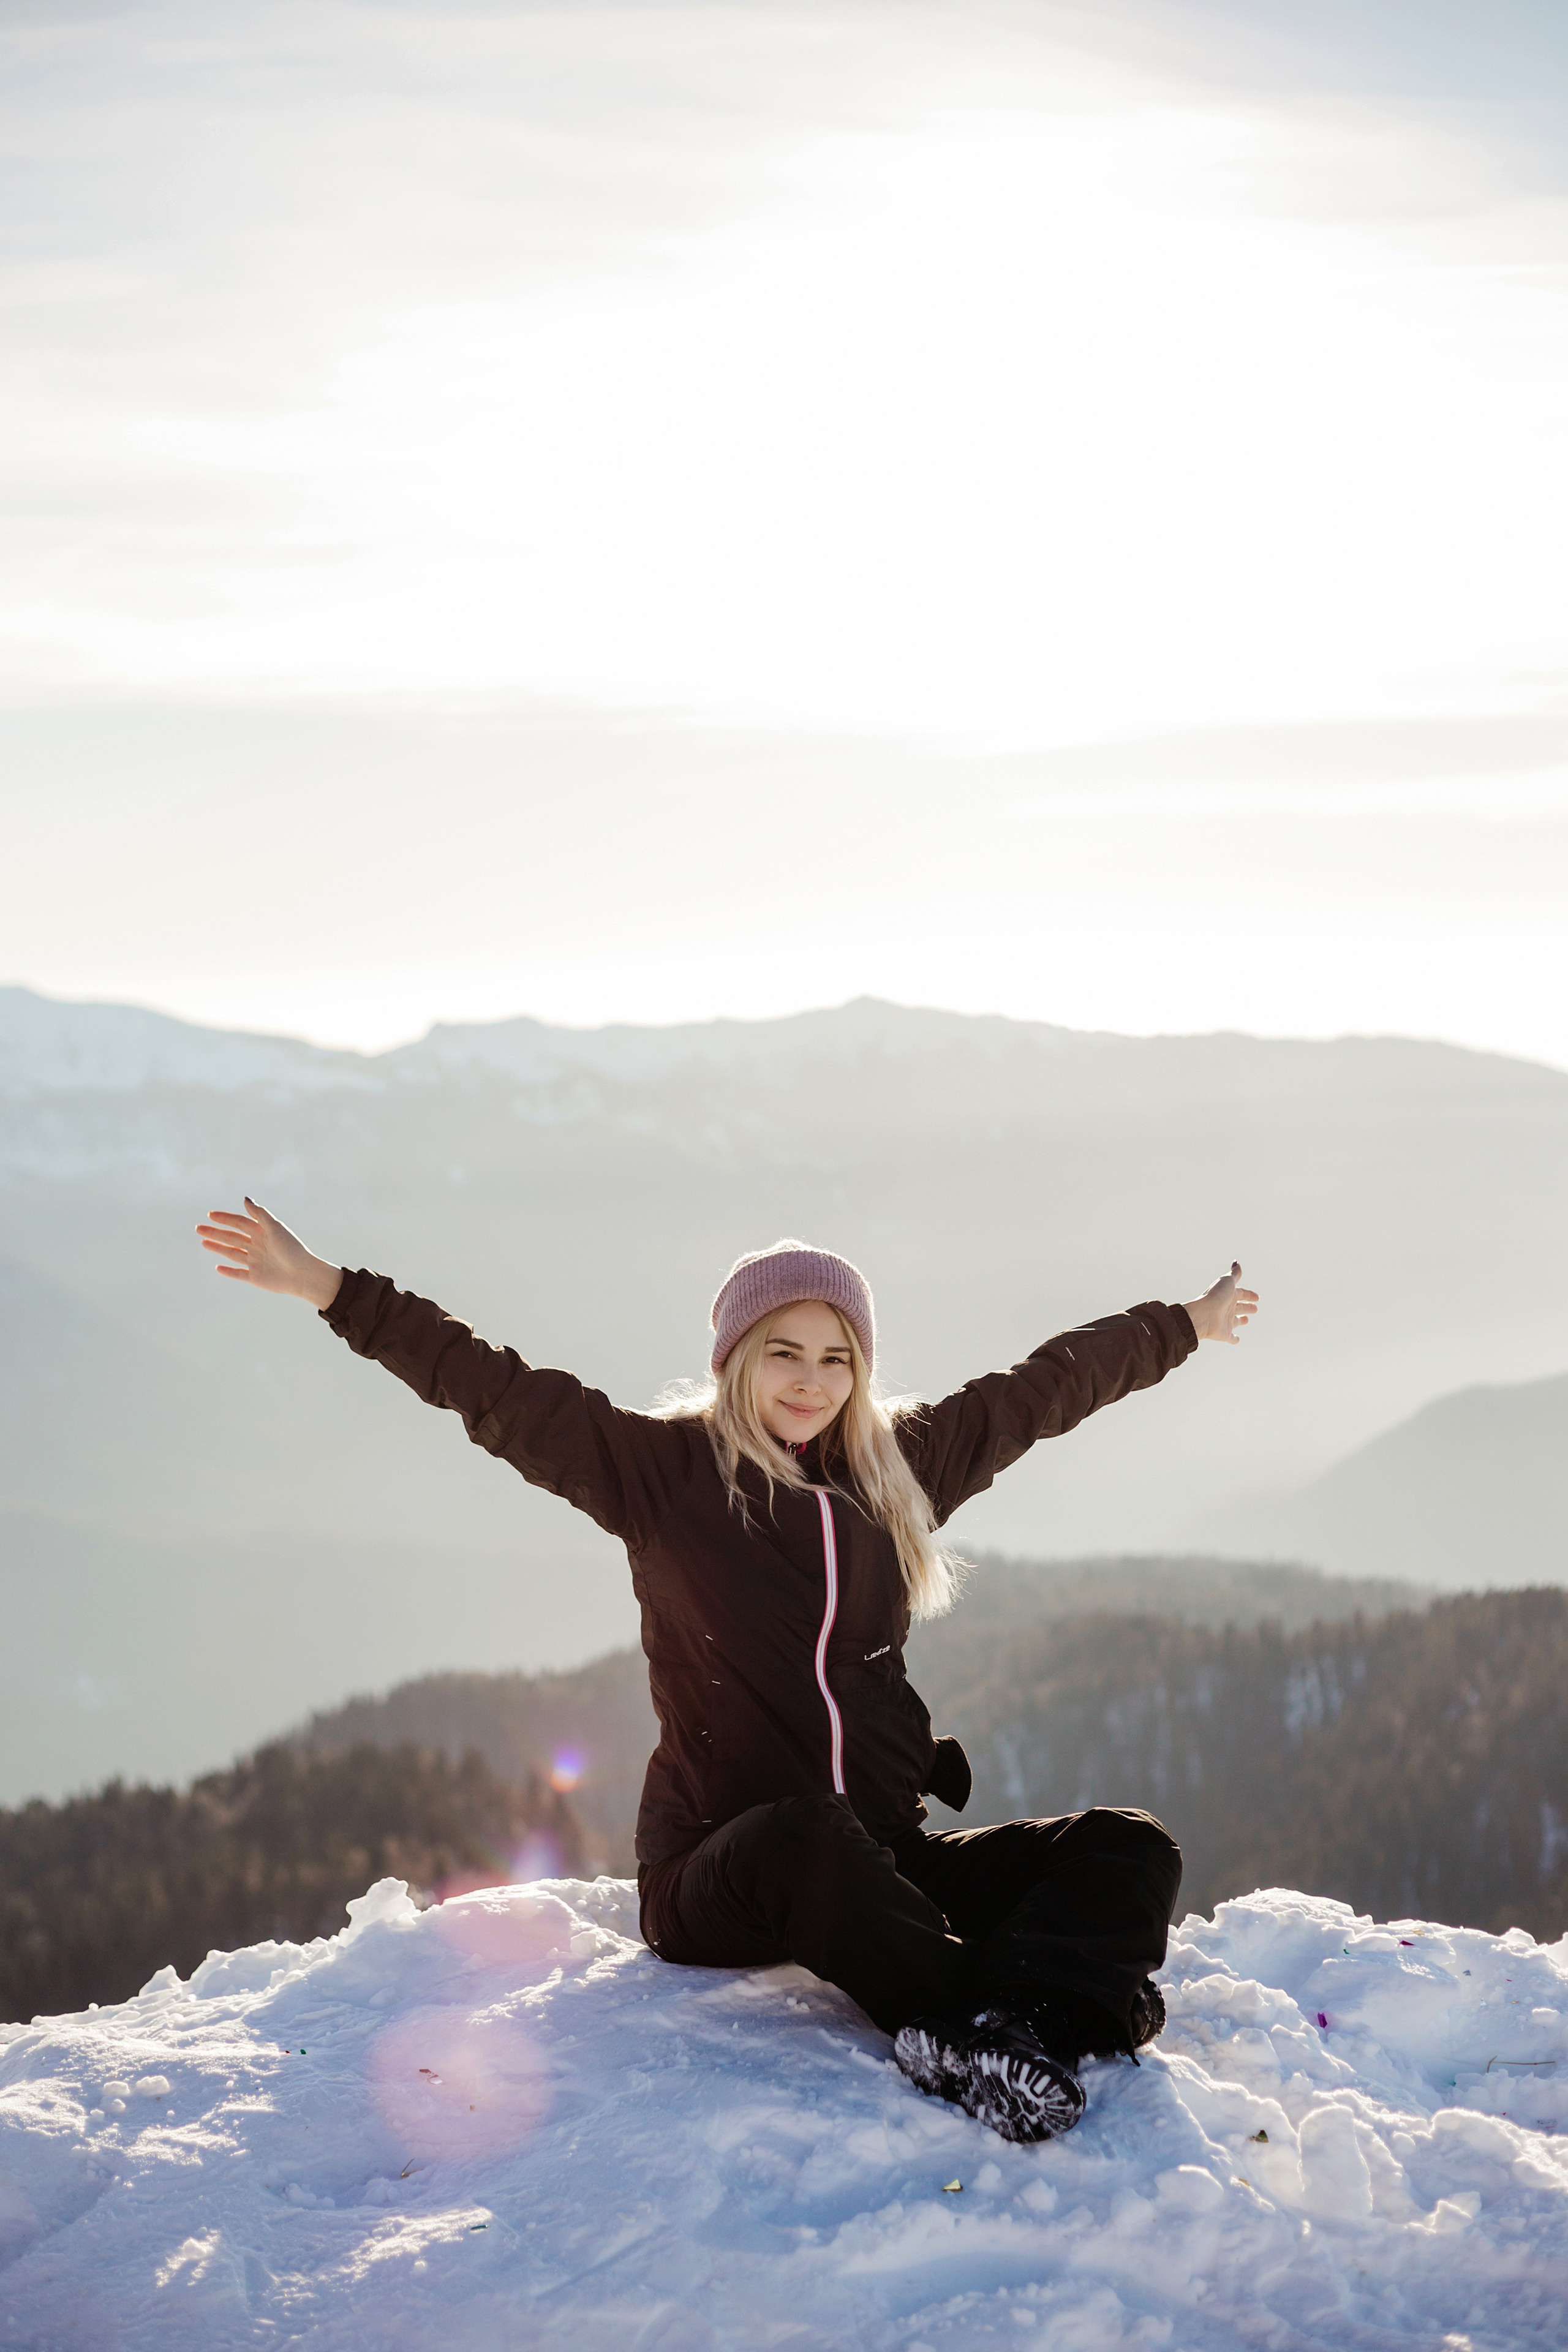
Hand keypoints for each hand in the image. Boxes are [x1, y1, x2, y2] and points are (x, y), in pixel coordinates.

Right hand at [195, 1198, 342, 1309]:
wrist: (303, 1274)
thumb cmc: (292, 1249)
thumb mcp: (275, 1228)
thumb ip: (260, 1214)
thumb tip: (245, 1199)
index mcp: (263, 1233)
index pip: (240, 1223)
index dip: (225, 1218)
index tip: (210, 1215)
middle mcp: (257, 1246)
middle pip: (232, 1237)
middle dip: (215, 1232)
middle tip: (198, 1228)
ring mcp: (255, 1262)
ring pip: (232, 1253)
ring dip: (218, 1247)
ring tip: (203, 1242)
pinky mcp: (255, 1277)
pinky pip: (238, 1274)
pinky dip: (228, 1271)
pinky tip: (218, 1267)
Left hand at [1183, 1261, 1258, 1345]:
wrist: (1203, 1315)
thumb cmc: (1215, 1297)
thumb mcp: (1227, 1282)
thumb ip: (1234, 1274)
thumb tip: (1236, 1262)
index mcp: (1228, 1295)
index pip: (1240, 1294)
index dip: (1249, 1295)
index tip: (1257, 1297)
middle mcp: (1226, 1308)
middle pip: (1239, 1307)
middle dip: (1247, 1307)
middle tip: (1255, 1308)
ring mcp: (1225, 1321)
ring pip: (1235, 1321)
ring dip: (1241, 1320)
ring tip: (1246, 1320)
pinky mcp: (1224, 1334)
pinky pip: (1230, 1337)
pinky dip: (1234, 1339)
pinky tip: (1236, 1340)